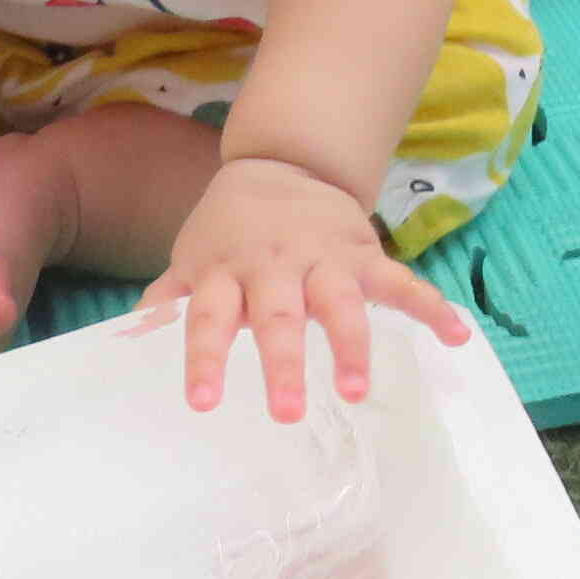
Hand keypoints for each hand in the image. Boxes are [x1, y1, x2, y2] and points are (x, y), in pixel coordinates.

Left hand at [140, 155, 468, 421]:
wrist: (282, 164)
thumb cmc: (229, 231)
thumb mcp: (192, 259)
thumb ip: (166, 301)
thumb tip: (122, 348)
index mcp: (226, 271)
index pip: (209, 318)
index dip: (205, 357)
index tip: (202, 403)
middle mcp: (274, 265)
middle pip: (278, 316)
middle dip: (283, 362)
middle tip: (286, 414)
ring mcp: (324, 258)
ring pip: (340, 302)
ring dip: (351, 344)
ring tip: (358, 389)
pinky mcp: (365, 254)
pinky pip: (402, 281)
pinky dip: (431, 306)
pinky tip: (456, 336)